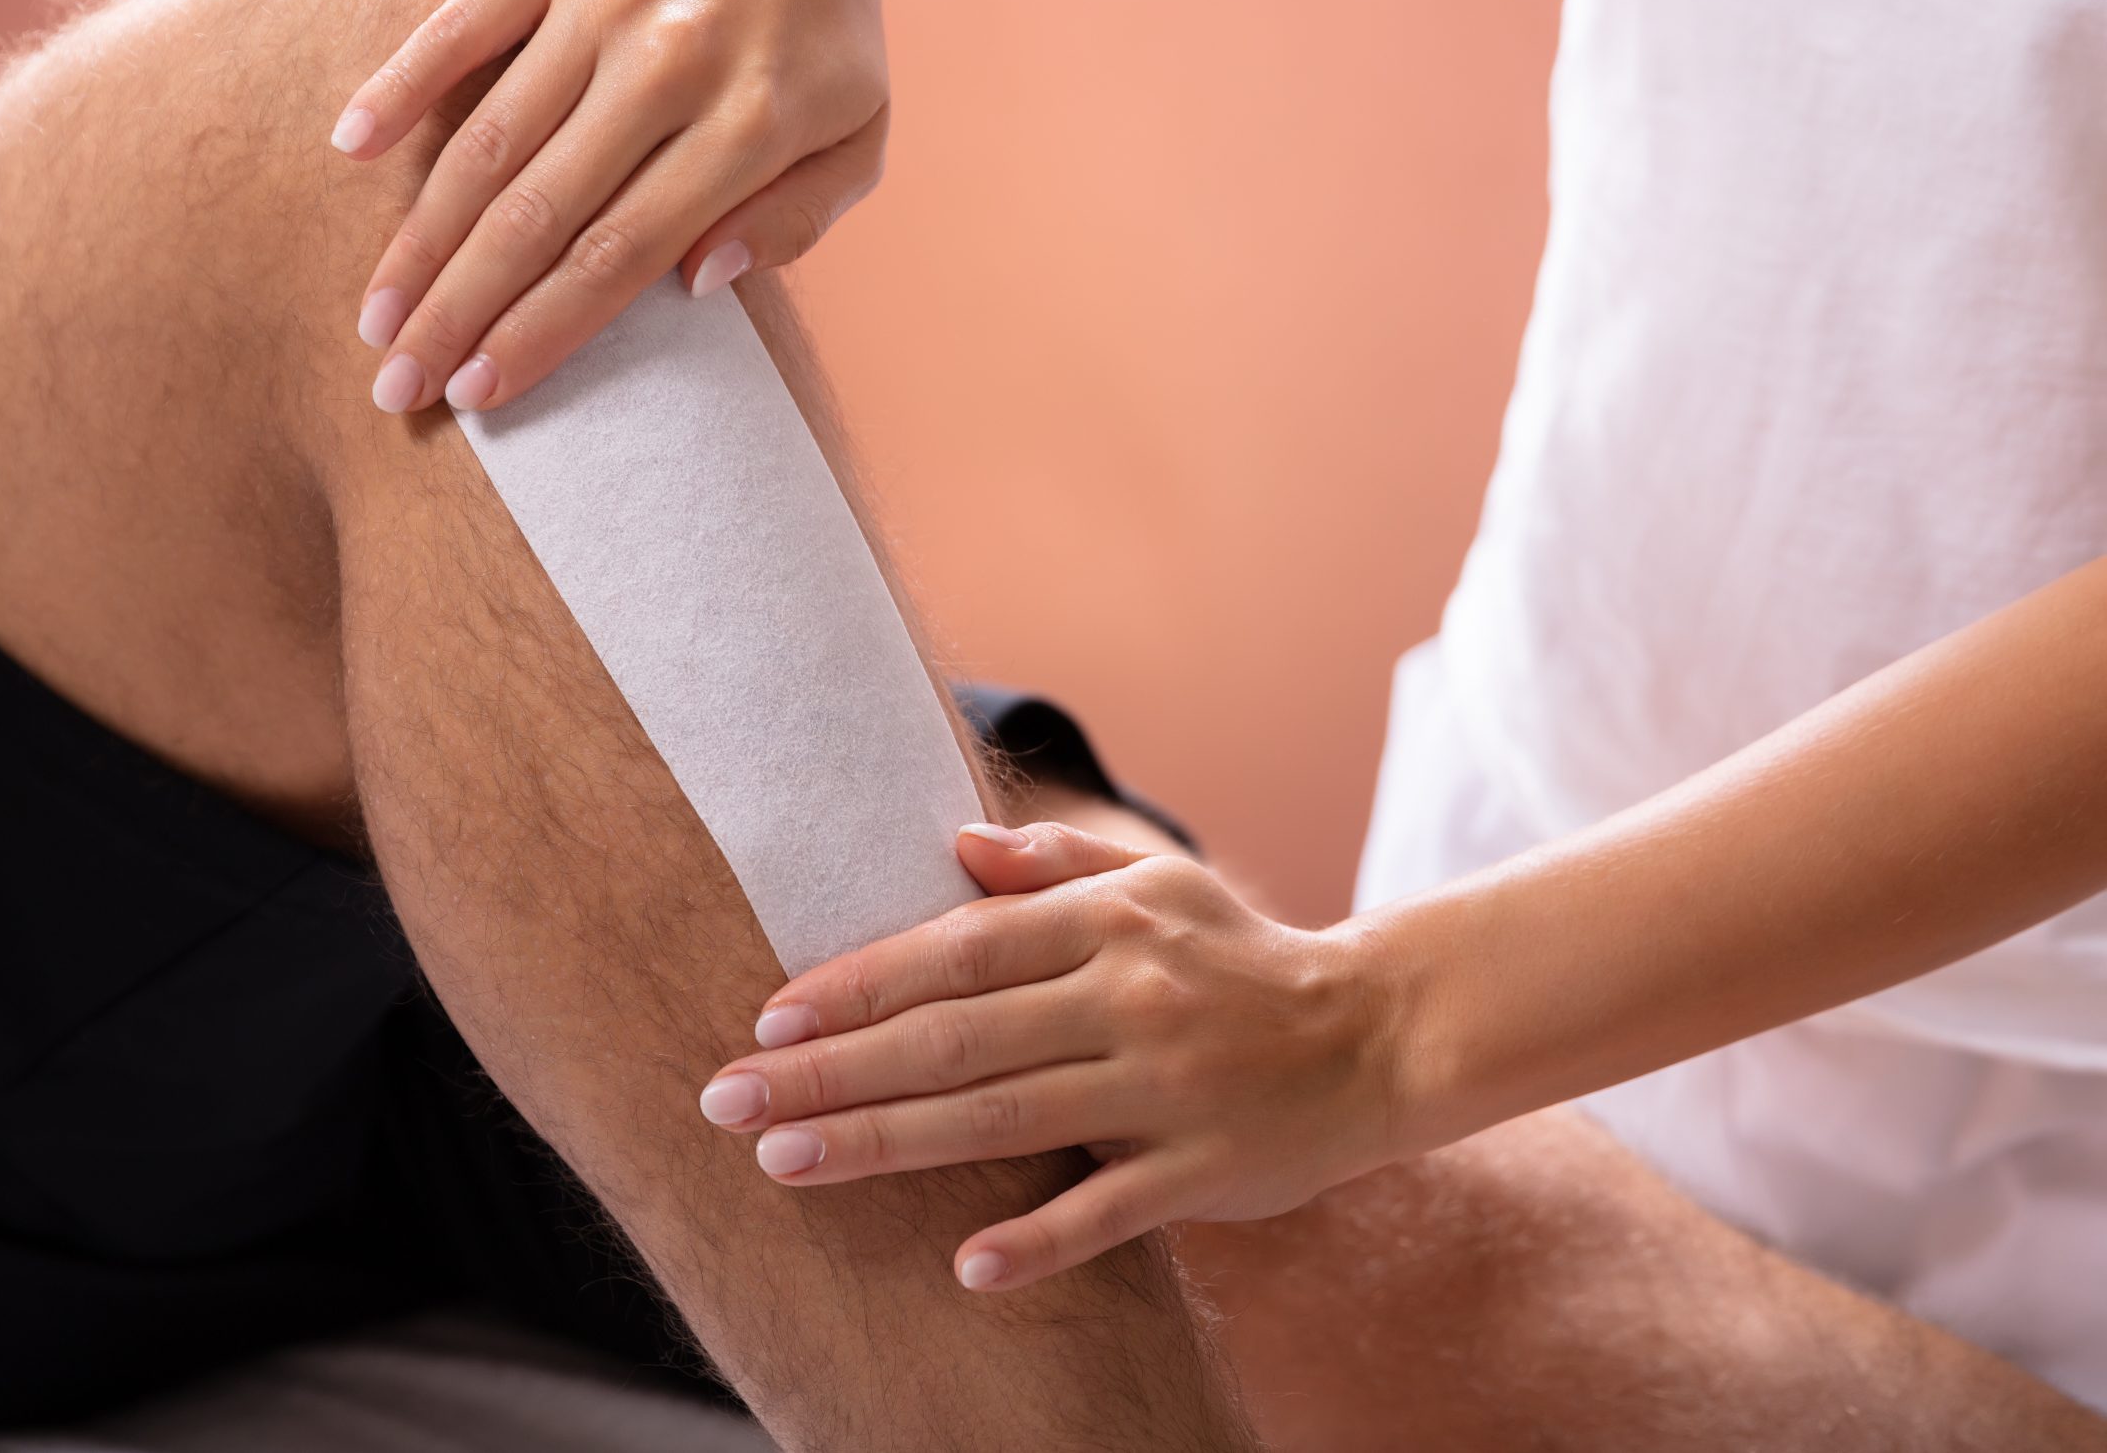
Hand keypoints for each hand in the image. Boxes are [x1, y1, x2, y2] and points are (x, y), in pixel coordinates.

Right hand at [333, 0, 896, 413]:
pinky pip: (463, 24)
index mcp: (751, 123)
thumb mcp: (859, 139)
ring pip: (490, 138)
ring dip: (421, 237)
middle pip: (540, 213)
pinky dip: (401, 84)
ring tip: (375, 315)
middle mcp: (672, 58)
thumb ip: (796, 221)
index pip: (621, 255)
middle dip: (460, 312)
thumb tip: (702, 284)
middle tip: (398, 385)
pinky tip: (352, 149)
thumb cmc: (823, 40)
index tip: (478, 396)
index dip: (541, 333)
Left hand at [697, 822, 1405, 1292]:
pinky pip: (1109, 1211)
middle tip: (729, 1101)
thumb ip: (1051, 865)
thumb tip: (951, 844)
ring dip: (886, 1146)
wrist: (1381, 1032)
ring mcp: (1165, 1089)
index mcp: (1104, 924)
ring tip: (787, 1164)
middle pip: (952, 1039)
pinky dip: (1040, 1241)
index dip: (855, 984)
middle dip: (830, 1071)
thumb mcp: (1158, 879)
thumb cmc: (1241, 953)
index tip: (766, 1016)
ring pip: (1002, 1120)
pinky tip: (966, 1266)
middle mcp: (1125, 1000)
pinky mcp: (1205, 1170)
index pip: (953, 952)